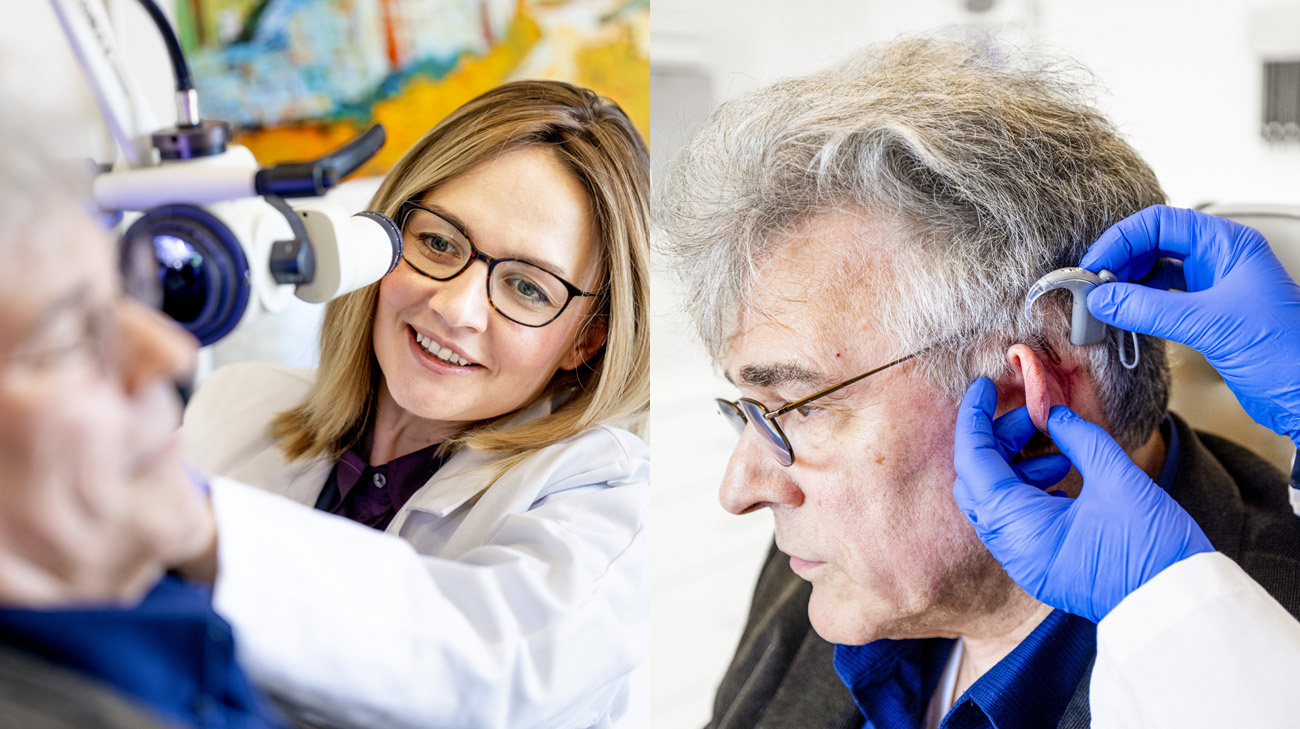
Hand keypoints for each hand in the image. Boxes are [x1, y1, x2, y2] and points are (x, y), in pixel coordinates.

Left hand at [952, 378, 1212, 621]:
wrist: (1178, 607)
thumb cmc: (1152, 548)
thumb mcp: (1117, 478)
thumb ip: (1078, 438)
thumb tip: (1052, 415)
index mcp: (1018, 527)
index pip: (973, 462)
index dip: (974, 419)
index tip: (982, 387)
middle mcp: (1011, 548)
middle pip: (977, 481)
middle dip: (998, 441)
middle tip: (1034, 418)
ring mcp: (1024, 561)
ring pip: (995, 501)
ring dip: (1014, 465)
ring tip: (1056, 450)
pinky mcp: (1042, 567)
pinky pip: (1015, 521)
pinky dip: (1026, 490)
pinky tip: (1060, 473)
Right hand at [1081, 205, 1299, 445]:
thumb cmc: (1282, 353)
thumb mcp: (1208, 324)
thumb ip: (1148, 309)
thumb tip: (1103, 298)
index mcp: (1228, 245)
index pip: (1162, 223)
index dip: (1122, 239)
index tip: (1094, 264)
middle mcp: (1220, 260)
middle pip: (1155, 242)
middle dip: (1120, 260)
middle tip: (1092, 284)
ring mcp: (1214, 286)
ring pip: (1156, 270)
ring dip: (1126, 282)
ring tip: (1103, 300)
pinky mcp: (1207, 314)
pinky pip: (1162, 297)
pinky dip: (1138, 303)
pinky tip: (1122, 314)